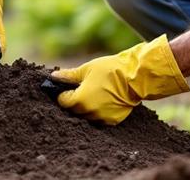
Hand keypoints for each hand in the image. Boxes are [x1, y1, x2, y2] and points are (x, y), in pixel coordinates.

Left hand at [50, 35, 189, 124]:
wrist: (135, 78)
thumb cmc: (110, 70)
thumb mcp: (86, 69)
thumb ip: (69, 76)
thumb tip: (54, 76)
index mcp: (80, 100)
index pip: (63, 102)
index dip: (63, 94)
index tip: (67, 88)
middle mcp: (89, 112)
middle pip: (74, 110)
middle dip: (74, 100)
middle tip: (82, 89)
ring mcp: (101, 118)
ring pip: (87, 116)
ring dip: (87, 107)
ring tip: (94, 93)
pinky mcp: (112, 121)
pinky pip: (100, 119)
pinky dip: (99, 111)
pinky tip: (104, 100)